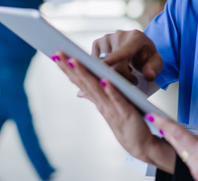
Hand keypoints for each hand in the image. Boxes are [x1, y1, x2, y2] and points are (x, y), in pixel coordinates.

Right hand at [52, 52, 174, 169]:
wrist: (141, 145)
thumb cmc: (126, 123)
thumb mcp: (108, 108)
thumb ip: (95, 98)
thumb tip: (79, 90)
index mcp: (98, 100)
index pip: (80, 82)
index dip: (67, 69)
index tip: (56, 55)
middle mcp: (102, 104)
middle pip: (84, 83)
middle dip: (70, 68)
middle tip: (57, 53)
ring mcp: (112, 109)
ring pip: (96, 89)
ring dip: (85, 74)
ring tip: (74, 60)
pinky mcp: (126, 114)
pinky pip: (118, 100)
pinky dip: (111, 91)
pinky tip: (105, 80)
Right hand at [91, 30, 163, 82]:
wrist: (139, 49)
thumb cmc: (148, 57)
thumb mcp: (156, 64)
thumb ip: (154, 70)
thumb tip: (149, 76)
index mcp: (136, 37)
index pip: (124, 50)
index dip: (114, 57)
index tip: (104, 64)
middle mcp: (119, 34)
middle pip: (113, 63)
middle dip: (122, 77)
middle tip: (133, 80)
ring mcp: (106, 38)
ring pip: (103, 65)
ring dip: (113, 74)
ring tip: (125, 70)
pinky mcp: (97, 43)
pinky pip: (96, 63)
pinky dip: (103, 70)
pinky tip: (114, 67)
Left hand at [150, 114, 197, 180]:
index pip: (180, 135)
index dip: (166, 124)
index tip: (155, 117)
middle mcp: (197, 165)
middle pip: (177, 144)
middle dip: (166, 131)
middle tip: (155, 121)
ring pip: (184, 154)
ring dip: (177, 143)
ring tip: (170, 132)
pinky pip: (192, 164)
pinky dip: (189, 154)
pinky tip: (190, 151)